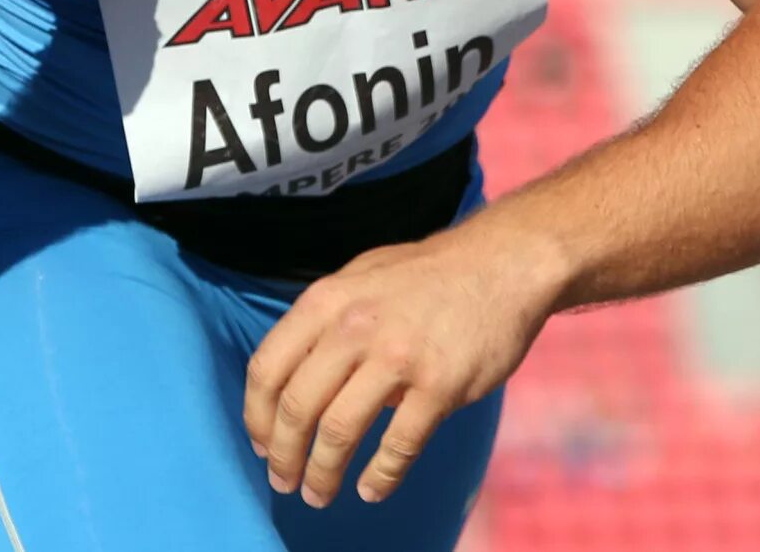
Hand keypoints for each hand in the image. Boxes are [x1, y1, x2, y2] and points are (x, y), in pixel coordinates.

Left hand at [242, 219, 548, 508]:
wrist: (501, 264)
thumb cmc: (426, 275)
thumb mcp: (360, 279)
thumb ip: (324, 323)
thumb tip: (295, 379)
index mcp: (326, 301)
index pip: (267, 368)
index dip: (257, 417)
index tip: (262, 445)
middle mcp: (353, 328)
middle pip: (298, 408)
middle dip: (284, 455)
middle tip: (284, 481)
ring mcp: (397, 356)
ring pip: (339, 432)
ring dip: (323, 474)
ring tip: (319, 494)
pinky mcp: (440, 385)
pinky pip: (399, 445)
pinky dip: (380, 476)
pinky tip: (372, 490)